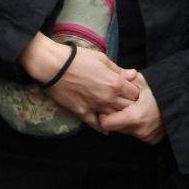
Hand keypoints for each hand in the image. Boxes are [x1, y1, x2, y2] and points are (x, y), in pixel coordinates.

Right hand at [19, 35, 137, 118]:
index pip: (135, 93)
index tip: (130, 90)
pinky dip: (102, 128)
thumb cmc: (78, 58)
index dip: (134, 91)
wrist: (54, 66)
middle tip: (125, 102)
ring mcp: (96, 107)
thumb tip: (133, 74)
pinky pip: (96, 124)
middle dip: (129, 105)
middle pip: (127, 107)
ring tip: (116, 113)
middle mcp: (108, 98)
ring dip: (117, 116)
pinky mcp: (83, 113)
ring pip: (114, 118)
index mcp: (115, 83)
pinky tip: (106, 129)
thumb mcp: (102, 59)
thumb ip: (118, 70)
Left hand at [99, 75, 164, 143]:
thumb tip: (112, 77)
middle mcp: (140, 131)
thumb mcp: (143, 81)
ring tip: (132, 108)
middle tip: (120, 105)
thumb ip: (125, 81)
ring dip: (125, 121)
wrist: (183, 101)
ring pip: (126, 131)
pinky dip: (135, 126)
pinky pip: (136, 134)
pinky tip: (141, 115)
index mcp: (135, 117)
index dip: (104, 114)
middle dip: (115, 117)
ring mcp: (147, 137)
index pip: (106, 124)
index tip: (107, 106)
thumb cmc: (162, 90)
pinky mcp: (152, 139)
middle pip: (115, 128)